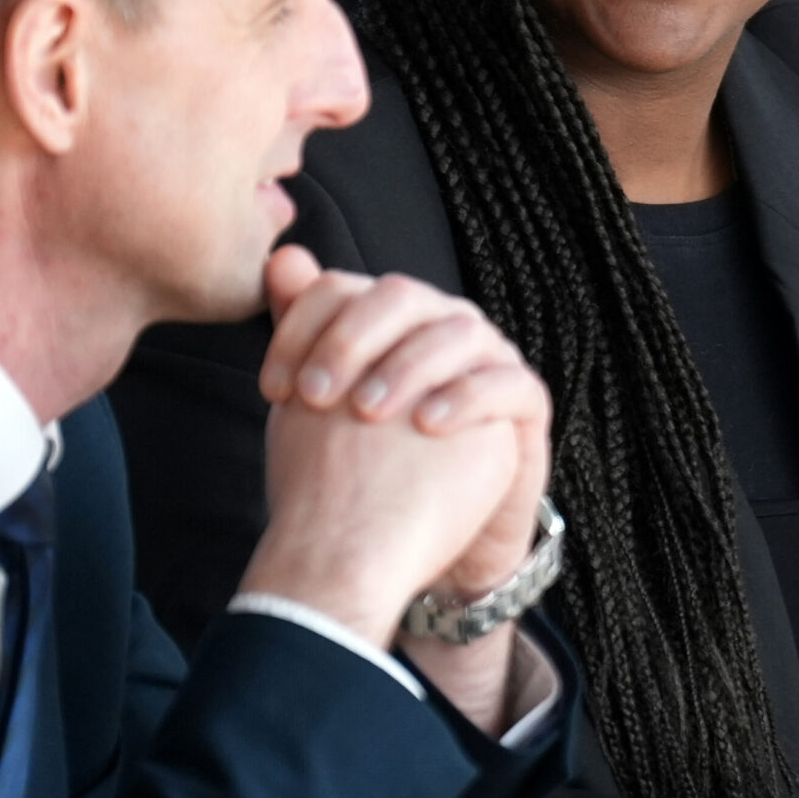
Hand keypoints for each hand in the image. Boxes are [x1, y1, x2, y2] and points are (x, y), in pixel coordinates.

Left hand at [242, 248, 548, 651]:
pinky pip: (508, 382)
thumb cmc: (368, 469)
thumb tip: (280, 259)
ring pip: (457, 331)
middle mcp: (440, 323)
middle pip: (400, 296)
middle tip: (315, 397)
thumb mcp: (325, 407)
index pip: (343, 289)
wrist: (419, 538)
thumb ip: (304, 336)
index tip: (273, 390)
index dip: (302, 329)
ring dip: (407, 366)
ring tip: (367, 412)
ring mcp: (488, 356)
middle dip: (350, 340)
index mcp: (389, 318)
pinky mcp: (525, 401)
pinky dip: (467, 397)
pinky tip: (427, 424)